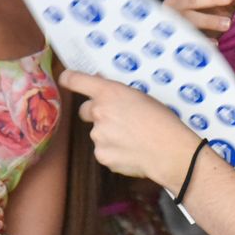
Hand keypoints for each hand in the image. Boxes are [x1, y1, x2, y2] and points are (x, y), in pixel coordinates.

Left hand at [60, 69, 201, 188]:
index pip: (76, 80)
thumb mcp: (141, 96)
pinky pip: (104, 151)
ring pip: (97, 133)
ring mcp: (98, 136)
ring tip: (133, 139)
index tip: (66, 79)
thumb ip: (118, 95)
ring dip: (109, 135)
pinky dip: (114, 152)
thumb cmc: (162, 121)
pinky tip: (131, 151)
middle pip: (85, 110)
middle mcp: (98, 112)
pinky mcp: (102, 155)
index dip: (69, 79)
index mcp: (109, 92)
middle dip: (97, 113)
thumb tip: (106, 93)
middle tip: (117, 118)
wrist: (169, 151)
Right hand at [165, 0, 234, 36]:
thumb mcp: (222, 5)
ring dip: (209, 20)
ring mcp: (175, 23)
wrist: (186, 41)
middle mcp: (177, 5)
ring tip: (228, 24)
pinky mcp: (178, 39)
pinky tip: (215, 43)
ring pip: (191, 19)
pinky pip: (189, 40)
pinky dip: (203, 41)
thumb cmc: (203, 16)